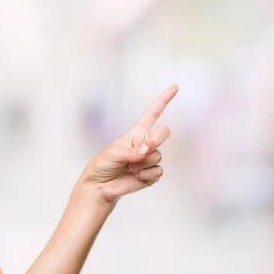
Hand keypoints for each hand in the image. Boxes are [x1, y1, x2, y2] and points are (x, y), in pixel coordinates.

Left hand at [79, 84, 178, 204]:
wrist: (99, 186)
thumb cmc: (102, 165)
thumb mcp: (113, 153)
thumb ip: (131, 151)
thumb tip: (147, 151)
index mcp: (136, 133)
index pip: (152, 114)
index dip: (163, 100)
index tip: (175, 87)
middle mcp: (145, 144)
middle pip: (162, 134)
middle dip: (156, 139)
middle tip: (142, 150)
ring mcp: (149, 159)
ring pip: (158, 155)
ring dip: (143, 163)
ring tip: (129, 168)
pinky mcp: (151, 174)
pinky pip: (158, 171)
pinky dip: (146, 175)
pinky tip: (135, 176)